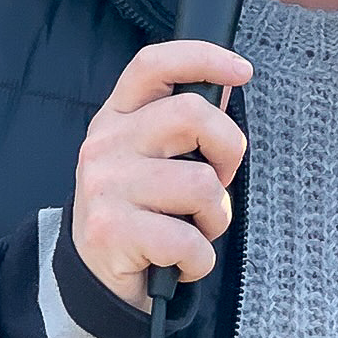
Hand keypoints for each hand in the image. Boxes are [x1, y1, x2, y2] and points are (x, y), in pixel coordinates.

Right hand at [73, 40, 250, 311]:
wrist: (95, 281)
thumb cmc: (139, 215)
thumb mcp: (152, 161)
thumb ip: (183, 127)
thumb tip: (227, 84)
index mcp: (116, 118)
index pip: (153, 65)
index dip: (202, 57)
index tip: (242, 70)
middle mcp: (104, 144)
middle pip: (192, 115)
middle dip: (228, 152)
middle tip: (216, 184)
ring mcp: (104, 186)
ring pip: (201, 185)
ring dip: (215, 218)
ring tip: (192, 231)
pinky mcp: (111, 231)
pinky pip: (188, 240)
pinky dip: (199, 260)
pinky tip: (181, 262)